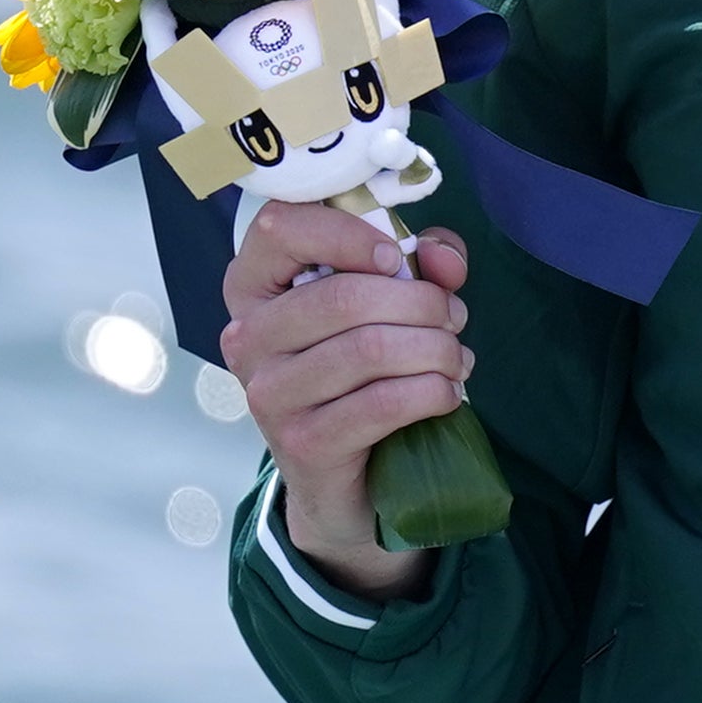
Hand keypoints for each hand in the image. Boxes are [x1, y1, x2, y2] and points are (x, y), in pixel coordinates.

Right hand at [220, 202, 471, 596]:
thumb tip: (442, 258)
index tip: (396, 257)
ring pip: (371, 349)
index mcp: (253, 286)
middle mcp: (246, 337)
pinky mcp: (302, 443)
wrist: (341, 475)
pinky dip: (433, 392)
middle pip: (346, 296)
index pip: (280, 226)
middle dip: (423, 303)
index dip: (349, 232)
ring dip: (436, 350)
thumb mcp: (389, 301)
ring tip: (455, 359)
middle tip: (453, 319)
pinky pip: (383, 403)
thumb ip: (419, 261)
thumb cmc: (362, 371)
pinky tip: (447, 393)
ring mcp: (268, 393)